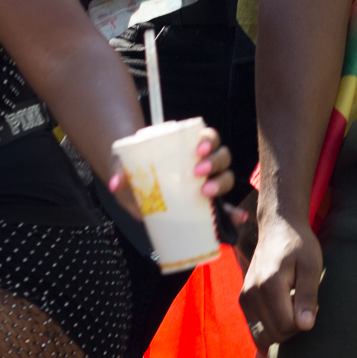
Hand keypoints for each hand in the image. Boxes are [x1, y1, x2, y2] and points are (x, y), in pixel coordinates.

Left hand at [101, 131, 245, 223]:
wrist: (134, 190)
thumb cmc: (134, 172)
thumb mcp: (125, 168)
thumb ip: (120, 172)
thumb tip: (116, 183)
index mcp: (187, 147)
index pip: (207, 137)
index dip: (208, 140)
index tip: (197, 149)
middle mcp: (202, 162)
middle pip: (221, 156)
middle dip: (214, 162)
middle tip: (197, 172)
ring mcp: (206, 182)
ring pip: (226, 177)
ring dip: (222, 183)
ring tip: (207, 193)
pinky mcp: (206, 205)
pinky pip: (225, 208)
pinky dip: (233, 213)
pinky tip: (240, 219)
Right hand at [242, 210, 323, 345]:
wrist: (277, 228)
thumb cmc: (299, 245)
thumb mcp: (312, 266)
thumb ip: (308, 296)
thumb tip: (306, 326)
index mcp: (270, 285)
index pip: (287, 326)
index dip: (304, 323)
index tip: (312, 305)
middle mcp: (251, 293)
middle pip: (274, 335)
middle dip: (293, 328)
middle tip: (303, 306)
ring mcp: (244, 297)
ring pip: (263, 336)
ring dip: (281, 329)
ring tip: (292, 306)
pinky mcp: (243, 300)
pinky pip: (256, 329)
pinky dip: (270, 327)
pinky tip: (282, 310)